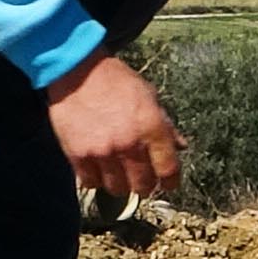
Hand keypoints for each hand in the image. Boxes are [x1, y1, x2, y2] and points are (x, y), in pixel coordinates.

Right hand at [46, 53, 182, 199]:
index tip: (167, 183)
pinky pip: (91, 182)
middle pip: (143, 185)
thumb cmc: (116, 81)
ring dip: (120, 183)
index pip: (168, 169)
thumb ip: (165, 125)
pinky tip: (97, 167)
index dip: (170, 181)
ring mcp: (103, 151)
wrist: (77, 70)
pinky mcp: (79, 155)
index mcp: (152, 127)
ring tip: (117, 172)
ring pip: (117, 189)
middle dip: (145, 184)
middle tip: (140, 177)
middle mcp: (129, 143)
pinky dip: (95, 179)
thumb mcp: (149, 96)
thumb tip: (181, 147)